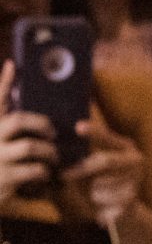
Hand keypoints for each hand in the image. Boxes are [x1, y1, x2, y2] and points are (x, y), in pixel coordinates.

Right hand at [0, 64, 56, 205]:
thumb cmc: (1, 167)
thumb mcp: (3, 145)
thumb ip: (14, 129)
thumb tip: (31, 103)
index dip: (4, 82)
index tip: (13, 65)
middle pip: (18, 121)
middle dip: (42, 124)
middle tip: (53, 132)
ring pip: (31, 146)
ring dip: (49, 152)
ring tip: (53, 157)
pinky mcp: (5, 178)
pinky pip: (36, 169)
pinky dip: (46, 173)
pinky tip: (44, 175)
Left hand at [57, 119, 143, 230]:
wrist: (120, 210)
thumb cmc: (98, 182)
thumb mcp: (91, 165)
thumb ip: (80, 154)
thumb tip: (55, 145)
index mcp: (125, 146)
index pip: (107, 136)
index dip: (94, 132)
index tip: (77, 127)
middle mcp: (135, 160)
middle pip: (105, 161)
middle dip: (81, 169)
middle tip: (63, 175)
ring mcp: (136, 180)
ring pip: (101, 185)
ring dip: (88, 191)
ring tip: (89, 194)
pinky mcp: (132, 200)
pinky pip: (104, 202)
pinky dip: (95, 205)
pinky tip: (98, 206)